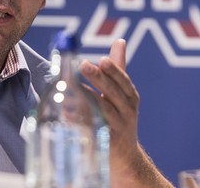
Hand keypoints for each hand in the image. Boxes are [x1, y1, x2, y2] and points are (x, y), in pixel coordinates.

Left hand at [79, 39, 172, 186]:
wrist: (126, 158)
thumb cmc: (121, 118)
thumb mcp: (123, 94)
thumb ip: (118, 69)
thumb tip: (120, 41)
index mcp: (130, 97)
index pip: (123, 81)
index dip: (114, 71)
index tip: (102, 60)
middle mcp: (127, 111)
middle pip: (113, 93)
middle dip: (99, 78)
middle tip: (84, 65)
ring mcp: (118, 127)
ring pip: (104, 110)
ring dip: (88, 98)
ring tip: (73, 87)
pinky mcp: (107, 142)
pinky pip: (94, 129)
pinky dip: (81, 121)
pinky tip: (68, 113)